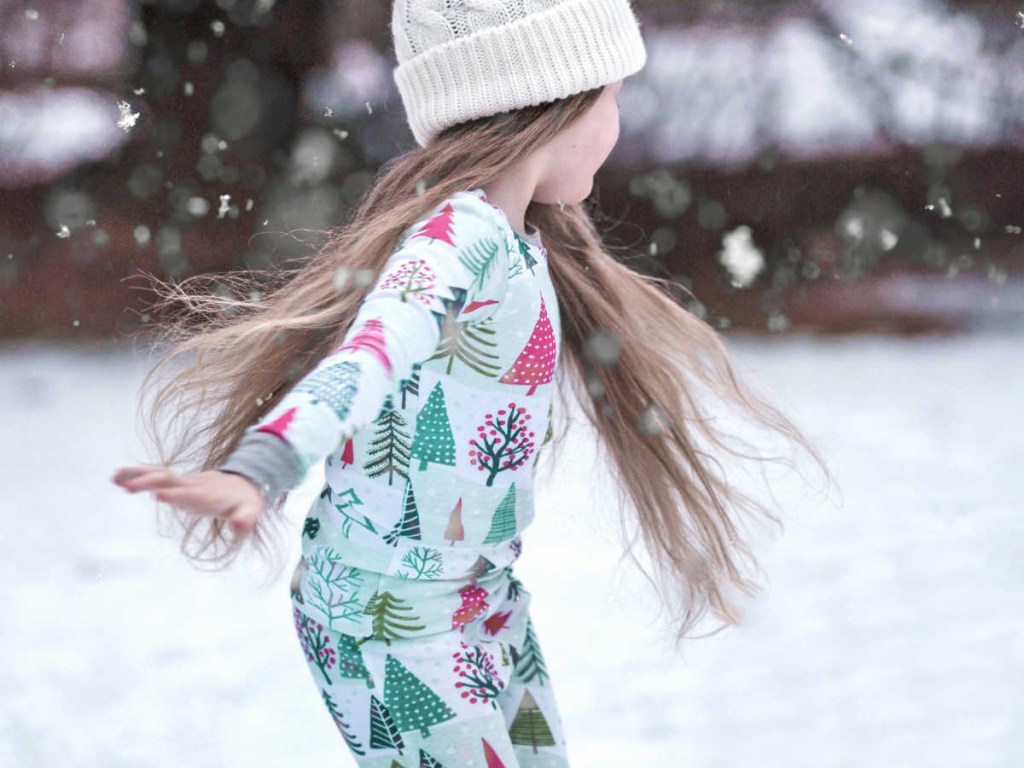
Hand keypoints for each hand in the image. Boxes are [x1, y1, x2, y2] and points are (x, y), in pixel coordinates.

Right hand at [112, 465, 264, 535]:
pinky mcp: (177, 483)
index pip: (191, 495)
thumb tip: (239, 526)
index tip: (159, 495)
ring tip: (114, 478)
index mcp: (208, 495)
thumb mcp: (252, 511)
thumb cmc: (245, 501)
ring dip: (138, 476)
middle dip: (150, 483)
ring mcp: (184, 483)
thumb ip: (246, 519)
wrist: (242, 483)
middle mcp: (193, 486)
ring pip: (159, 476)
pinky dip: (137, 475)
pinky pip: (155, 477)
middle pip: (170, 482)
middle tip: (128, 488)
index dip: (177, 495)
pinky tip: (117, 478)